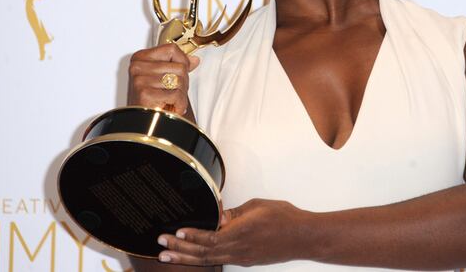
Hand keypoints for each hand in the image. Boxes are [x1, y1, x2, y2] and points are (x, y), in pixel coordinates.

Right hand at [127, 43, 199, 115]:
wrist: (143, 124)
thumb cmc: (151, 101)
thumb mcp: (163, 78)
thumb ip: (177, 66)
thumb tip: (194, 60)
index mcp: (140, 58)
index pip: (172, 49)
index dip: (182, 62)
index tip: (179, 74)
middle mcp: (137, 67)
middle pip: (179, 67)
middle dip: (183, 83)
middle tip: (172, 94)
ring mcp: (140, 80)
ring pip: (180, 81)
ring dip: (180, 95)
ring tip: (169, 101)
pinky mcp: (145, 94)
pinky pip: (176, 95)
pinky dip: (179, 104)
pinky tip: (170, 108)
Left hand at [156, 199, 309, 266]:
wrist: (303, 237)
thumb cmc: (284, 218)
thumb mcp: (257, 206)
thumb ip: (235, 212)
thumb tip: (218, 216)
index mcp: (240, 233)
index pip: (209, 238)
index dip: (191, 237)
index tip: (176, 233)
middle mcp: (239, 250)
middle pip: (203, 253)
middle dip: (180, 250)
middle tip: (162, 246)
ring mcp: (242, 257)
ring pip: (209, 260)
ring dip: (187, 257)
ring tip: (169, 255)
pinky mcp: (246, 260)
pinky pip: (220, 259)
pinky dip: (203, 258)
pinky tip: (194, 255)